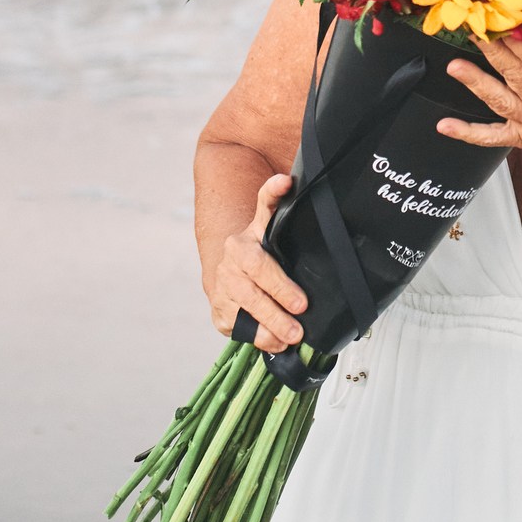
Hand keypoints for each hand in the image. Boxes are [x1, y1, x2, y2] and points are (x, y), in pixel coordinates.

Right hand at [205, 173, 307, 353]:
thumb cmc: (259, 249)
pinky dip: (260, 338)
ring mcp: (222, 288)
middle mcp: (231, 262)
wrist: (228, 268)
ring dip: (270, 325)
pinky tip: (276, 342)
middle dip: (279, 298)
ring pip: (245, 308)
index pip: (260, 233)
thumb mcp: (268, 225)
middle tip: (301, 312)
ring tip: (292, 335)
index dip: (272, 216)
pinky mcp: (220, 312)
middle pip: (254, 281)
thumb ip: (275, 202)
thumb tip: (288, 179)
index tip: (286, 189)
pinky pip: (240, 329)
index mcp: (246, 239)